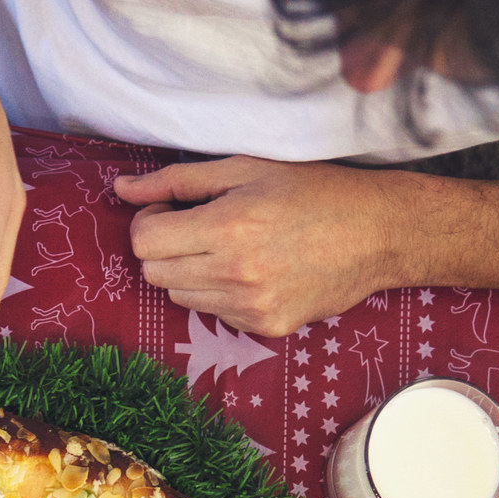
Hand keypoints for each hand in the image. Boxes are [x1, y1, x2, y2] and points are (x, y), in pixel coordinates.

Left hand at [116, 158, 405, 338]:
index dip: (149, 221)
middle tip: (198, 226)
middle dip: (165, 246)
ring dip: (190, 270)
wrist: (377, 234)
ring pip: (179, 295)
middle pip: (154, 272)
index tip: (171, 210)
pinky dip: (219, 291)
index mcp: (228, 226)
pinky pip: (213, 313)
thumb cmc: (312, 190)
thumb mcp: (245, 169)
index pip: (144, 241)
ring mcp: (250, 307)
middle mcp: (235, 273)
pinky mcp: (265, 327)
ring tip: (230, 246)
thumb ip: (177, 180)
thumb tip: (122, 189)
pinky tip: (254, 269)